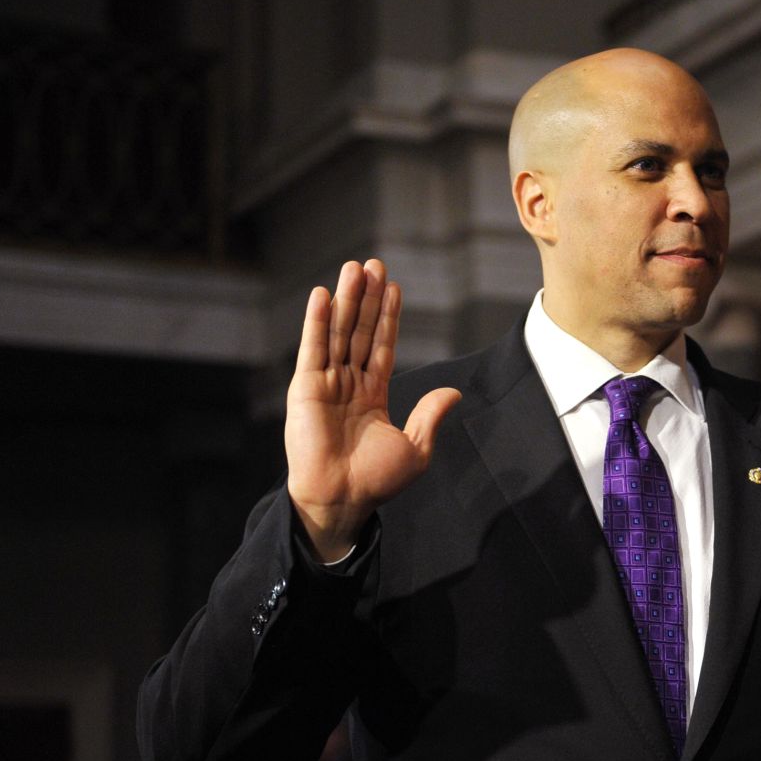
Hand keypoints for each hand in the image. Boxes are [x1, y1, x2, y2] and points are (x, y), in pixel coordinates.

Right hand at [285, 260, 460, 560]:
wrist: (343, 497)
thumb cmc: (377, 480)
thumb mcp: (415, 448)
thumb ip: (430, 416)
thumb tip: (454, 392)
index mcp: (373, 394)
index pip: (382, 345)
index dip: (388, 316)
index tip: (394, 286)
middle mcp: (348, 383)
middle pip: (360, 331)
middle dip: (368, 298)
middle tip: (374, 263)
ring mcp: (326, 383)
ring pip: (339, 333)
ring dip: (346, 300)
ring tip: (354, 267)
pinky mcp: (306, 387)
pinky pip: (313, 348)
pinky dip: (317, 321)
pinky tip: (324, 295)